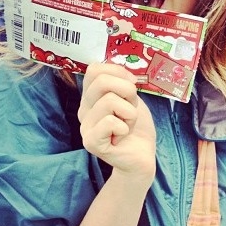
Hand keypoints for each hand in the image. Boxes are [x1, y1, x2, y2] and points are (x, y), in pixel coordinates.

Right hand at [78, 63, 155, 181]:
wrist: (142, 156)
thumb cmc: (136, 128)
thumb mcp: (131, 98)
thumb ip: (121, 82)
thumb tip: (122, 73)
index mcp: (91, 96)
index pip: (94, 69)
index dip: (118, 73)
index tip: (131, 88)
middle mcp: (84, 109)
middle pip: (102, 81)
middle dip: (128, 91)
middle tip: (131, 109)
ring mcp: (85, 126)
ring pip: (110, 101)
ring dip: (130, 113)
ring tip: (127, 126)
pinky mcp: (91, 142)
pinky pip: (110, 122)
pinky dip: (125, 127)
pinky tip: (122, 137)